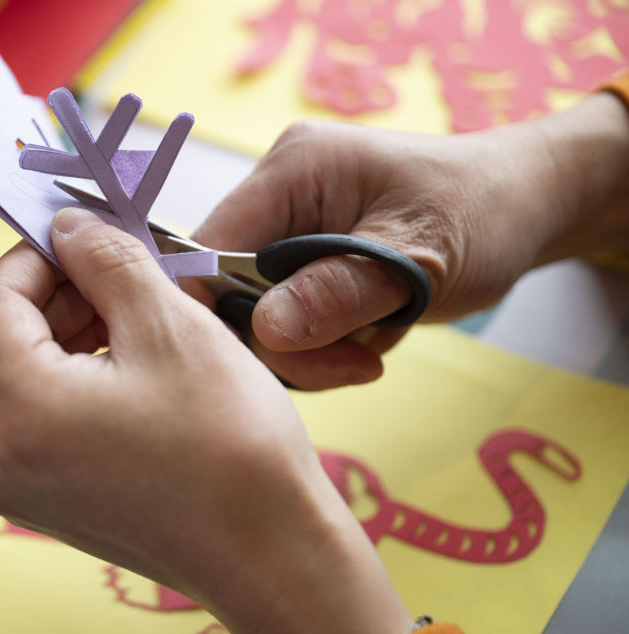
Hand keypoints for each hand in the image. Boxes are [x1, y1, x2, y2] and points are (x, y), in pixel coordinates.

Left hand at [0, 208, 410, 633]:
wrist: (274, 557)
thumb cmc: (232, 445)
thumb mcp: (170, 326)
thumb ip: (106, 259)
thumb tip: (67, 226)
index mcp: (18, 412)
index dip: (40, 252)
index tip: (91, 234)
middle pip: (7, 338)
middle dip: (65, 293)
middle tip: (131, 272)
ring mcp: (22, 488)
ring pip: (29, 375)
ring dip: (78, 333)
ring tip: (146, 319)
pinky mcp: (51, 502)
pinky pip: (47, 416)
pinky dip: (83, 378)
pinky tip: (141, 367)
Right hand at [193, 93, 628, 389]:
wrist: (524, 205)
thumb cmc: (483, 213)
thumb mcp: (418, 258)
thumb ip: (340, 292)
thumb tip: (265, 331)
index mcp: (293, 170)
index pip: (209, 248)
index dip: (217, 310)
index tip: (272, 359)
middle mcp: (278, 191)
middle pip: (229, 288)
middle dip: (284, 340)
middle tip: (354, 364)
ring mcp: (289, 225)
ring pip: (257, 311)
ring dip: (309, 347)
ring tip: (372, 348)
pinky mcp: (304, 255)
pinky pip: (286, 313)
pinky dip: (321, 340)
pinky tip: (366, 337)